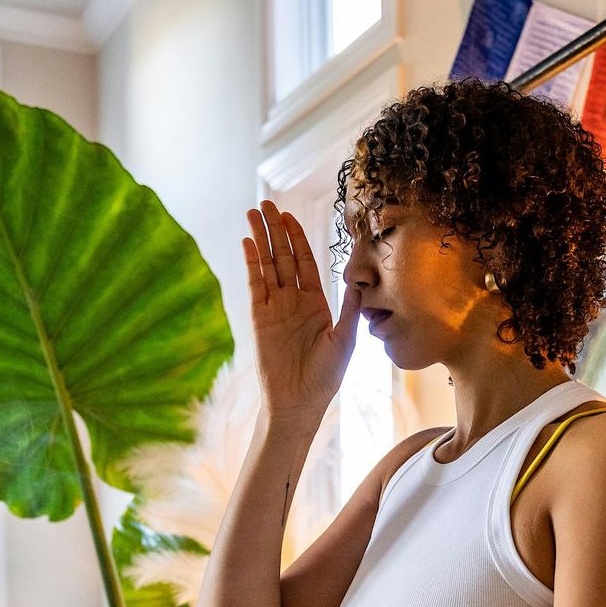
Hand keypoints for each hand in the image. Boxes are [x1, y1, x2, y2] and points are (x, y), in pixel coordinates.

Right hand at [243, 200, 361, 420]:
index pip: (305, 262)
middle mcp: (294, 301)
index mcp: (316, 304)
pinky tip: (247, 243)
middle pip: (283, 257)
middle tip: (267, 204)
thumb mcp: (345, 340)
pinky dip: (251, 263)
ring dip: (260, 239)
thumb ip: (349, 308)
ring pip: (267, 265)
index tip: (290, 216)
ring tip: (252, 213)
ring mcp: (275, 308)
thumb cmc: (325, 377)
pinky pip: (255, 285)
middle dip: (276, 230)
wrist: (299, 402)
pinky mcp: (260, 318)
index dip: (297, 238)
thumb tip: (358, 279)